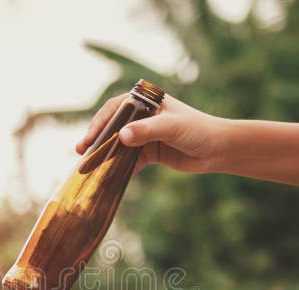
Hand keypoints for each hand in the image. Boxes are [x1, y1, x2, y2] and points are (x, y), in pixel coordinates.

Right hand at [76, 93, 226, 173]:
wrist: (218, 149)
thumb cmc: (197, 130)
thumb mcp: (171, 127)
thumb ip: (146, 131)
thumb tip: (122, 137)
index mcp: (146, 101)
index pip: (116, 109)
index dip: (100, 123)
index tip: (89, 138)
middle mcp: (142, 116)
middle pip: (113, 127)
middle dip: (97, 140)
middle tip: (81, 153)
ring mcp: (145, 135)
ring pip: (118, 145)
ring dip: (104, 156)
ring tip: (87, 166)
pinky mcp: (149, 152)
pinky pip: (129, 161)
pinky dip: (119, 169)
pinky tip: (108, 178)